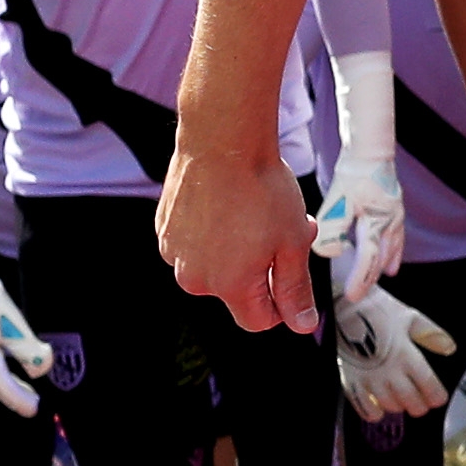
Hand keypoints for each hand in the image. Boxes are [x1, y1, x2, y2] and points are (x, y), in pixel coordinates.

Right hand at [0, 186, 55, 414]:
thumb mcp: (10, 325)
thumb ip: (26, 348)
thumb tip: (41, 368)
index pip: (0, 385)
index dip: (17, 399)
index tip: (33, 409)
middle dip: (11, 395)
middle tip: (31, 404)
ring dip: (4, 384)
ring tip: (22, 391)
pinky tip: (6, 368)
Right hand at [157, 130, 321, 337]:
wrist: (222, 141)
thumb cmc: (262, 189)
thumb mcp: (292, 242)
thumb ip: (295, 289)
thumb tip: (301, 325)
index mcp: (229, 286)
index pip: (258, 321)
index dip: (282, 303)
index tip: (292, 272)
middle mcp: (194, 277)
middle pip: (236, 293)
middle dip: (263, 269)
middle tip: (283, 231)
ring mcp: (174, 253)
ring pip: (215, 267)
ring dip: (238, 251)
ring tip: (255, 213)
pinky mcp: (164, 230)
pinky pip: (194, 246)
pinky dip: (213, 234)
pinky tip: (227, 204)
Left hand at [314, 141, 406, 294]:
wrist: (371, 148)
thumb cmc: (355, 172)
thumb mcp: (338, 200)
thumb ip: (333, 229)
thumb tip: (329, 254)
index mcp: (378, 221)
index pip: (368, 258)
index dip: (360, 278)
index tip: (351, 295)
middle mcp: (390, 222)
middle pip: (381, 257)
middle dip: (370, 277)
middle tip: (358, 294)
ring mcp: (395, 215)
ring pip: (391, 247)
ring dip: (383, 264)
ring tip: (384, 276)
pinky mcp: (393, 207)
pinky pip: (395, 236)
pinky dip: (392, 250)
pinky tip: (391, 259)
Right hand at [330, 277, 457, 419]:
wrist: (339, 307)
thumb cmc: (375, 309)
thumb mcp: (408, 316)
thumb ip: (430, 334)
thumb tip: (450, 348)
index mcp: (406, 354)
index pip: (428, 385)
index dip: (436, 396)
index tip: (438, 399)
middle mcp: (389, 370)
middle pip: (411, 400)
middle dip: (420, 405)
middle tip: (421, 403)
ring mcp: (369, 378)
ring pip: (390, 405)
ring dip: (399, 406)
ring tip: (402, 402)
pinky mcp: (350, 381)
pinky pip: (364, 407)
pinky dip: (374, 412)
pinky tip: (378, 408)